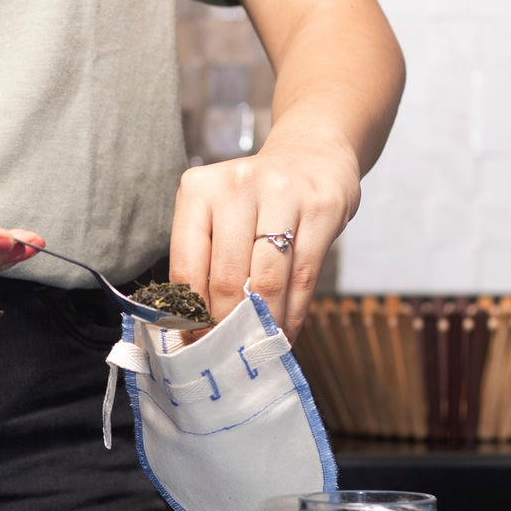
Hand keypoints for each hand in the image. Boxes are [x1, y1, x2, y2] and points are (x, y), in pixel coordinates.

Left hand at [167, 139, 360, 341]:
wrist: (312, 155)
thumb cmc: (254, 198)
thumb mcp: (218, 214)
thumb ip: (204, 261)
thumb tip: (193, 329)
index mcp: (199, 189)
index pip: (188, 264)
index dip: (190, 313)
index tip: (193, 343)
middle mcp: (238, 185)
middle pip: (228, 276)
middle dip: (226, 325)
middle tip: (226, 354)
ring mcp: (283, 193)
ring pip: (268, 281)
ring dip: (262, 325)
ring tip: (257, 350)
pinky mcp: (322, 208)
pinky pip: (305, 276)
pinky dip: (293, 313)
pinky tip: (285, 333)